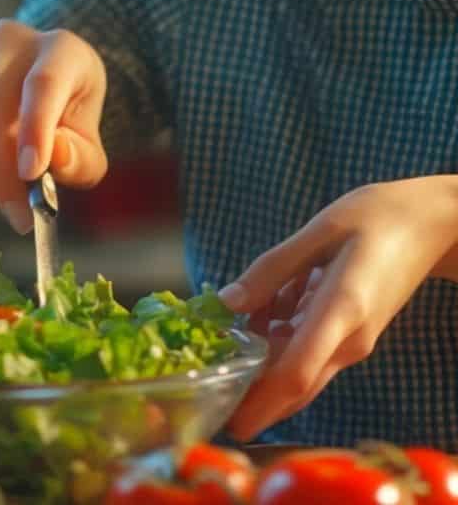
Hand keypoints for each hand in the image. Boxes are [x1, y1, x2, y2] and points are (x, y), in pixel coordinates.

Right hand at [0, 19, 110, 233]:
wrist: (35, 97)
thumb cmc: (69, 120)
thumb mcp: (89, 141)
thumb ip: (81, 156)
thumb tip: (55, 157)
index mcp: (60, 48)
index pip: (43, 84)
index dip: (35, 129)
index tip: (32, 173)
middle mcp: (11, 42)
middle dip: (2, 168)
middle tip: (19, 215)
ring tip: (16, 200)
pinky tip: (1, 170)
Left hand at [219, 176, 457, 440]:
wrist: (434, 225)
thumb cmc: (377, 218)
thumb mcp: (319, 232)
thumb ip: (271, 269)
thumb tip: (225, 303)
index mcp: (341, 311)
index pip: (296, 372)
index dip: (262, 403)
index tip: (231, 425)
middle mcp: (349, 338)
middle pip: (296, 385)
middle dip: (254, 402)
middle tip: (210, 405)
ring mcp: (353, 340)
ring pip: (298, 367)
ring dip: (259, 357)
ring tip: (225, 329)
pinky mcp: (351, 333)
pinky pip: (306, 347)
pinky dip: (276, 335)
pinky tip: (263, 304)